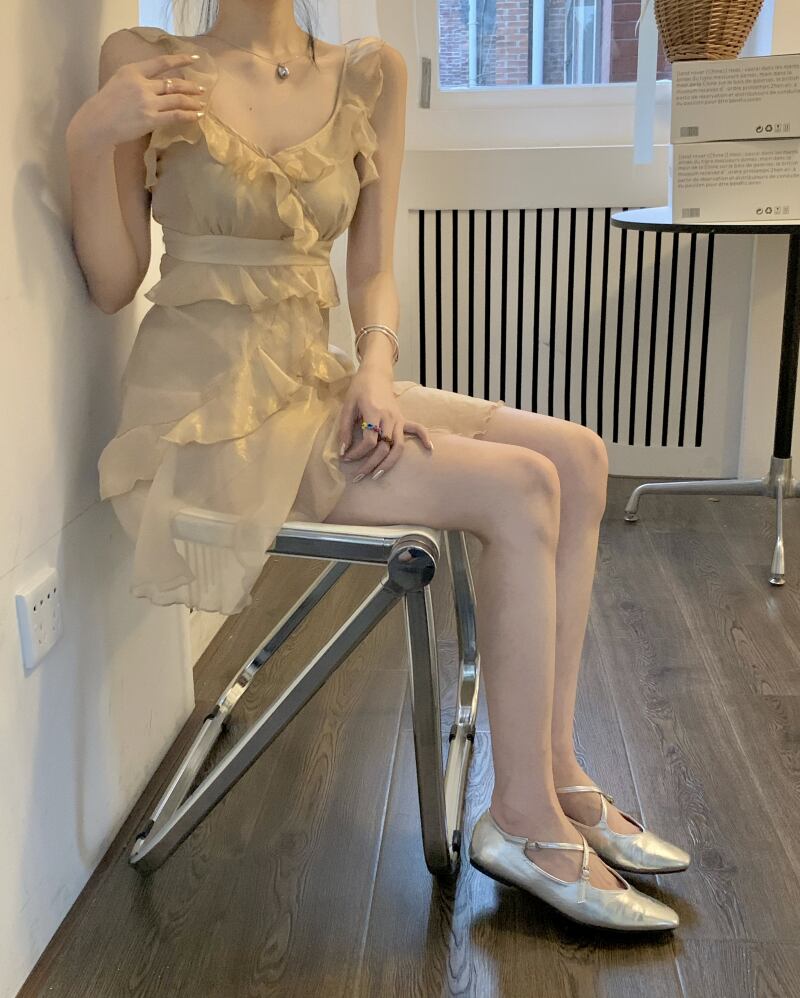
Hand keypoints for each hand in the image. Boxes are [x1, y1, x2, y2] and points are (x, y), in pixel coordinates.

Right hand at [68, 51, 207, 150]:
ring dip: (192, 102)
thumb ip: (137, 80)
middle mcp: (141, 84)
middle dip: (190, 86)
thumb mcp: (119, 82)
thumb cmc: (105, 105)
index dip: (180, 59)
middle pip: (173, 83)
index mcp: (132, 71)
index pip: (161, 62)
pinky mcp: (151, 119)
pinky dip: (188, 115)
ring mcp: (147, 102)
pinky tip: (197, 116)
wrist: (97, 123)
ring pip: (177, 99)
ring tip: (201, 104)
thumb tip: (157, 85)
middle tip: (201, 89)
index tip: (193, 59)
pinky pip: (175, 116)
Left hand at [338, 369, 433, 479]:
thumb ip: (344, 429)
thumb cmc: (359, 389)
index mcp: (373, 413)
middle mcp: (389, 418)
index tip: (346, 458)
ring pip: (398, 446)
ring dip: (388, 463)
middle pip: (383, 448)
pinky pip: (417, 429)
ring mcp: (398, 419)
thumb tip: (342, 451)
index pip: (369, 441)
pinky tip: (429, 449)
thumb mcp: (347, 406)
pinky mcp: (403, 419)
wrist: (375, 373)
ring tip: (377, 475)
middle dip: (370, 465)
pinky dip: (424, 438)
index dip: (357, 453)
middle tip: (358, 477)